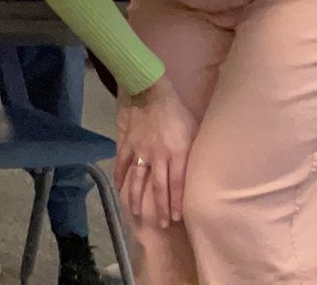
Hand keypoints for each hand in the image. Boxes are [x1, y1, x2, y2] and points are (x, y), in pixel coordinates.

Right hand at [115, 77, 196, 227]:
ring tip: (137, 213)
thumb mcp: (193, 130)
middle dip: (161, 207)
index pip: (178, 184)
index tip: (178, 217)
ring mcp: (140, 150)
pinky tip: (118, 187)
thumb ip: (193, 150)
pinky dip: (119, 175)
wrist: (149, 91)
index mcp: (176, 153)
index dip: (178, 202)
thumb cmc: (176, 110)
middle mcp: (158, 156)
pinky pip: (122, 162)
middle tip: (162, 224)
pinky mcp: (127, 143)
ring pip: (139, 179)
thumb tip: (198, 166)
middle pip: (159, 187)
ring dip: (138, 197)